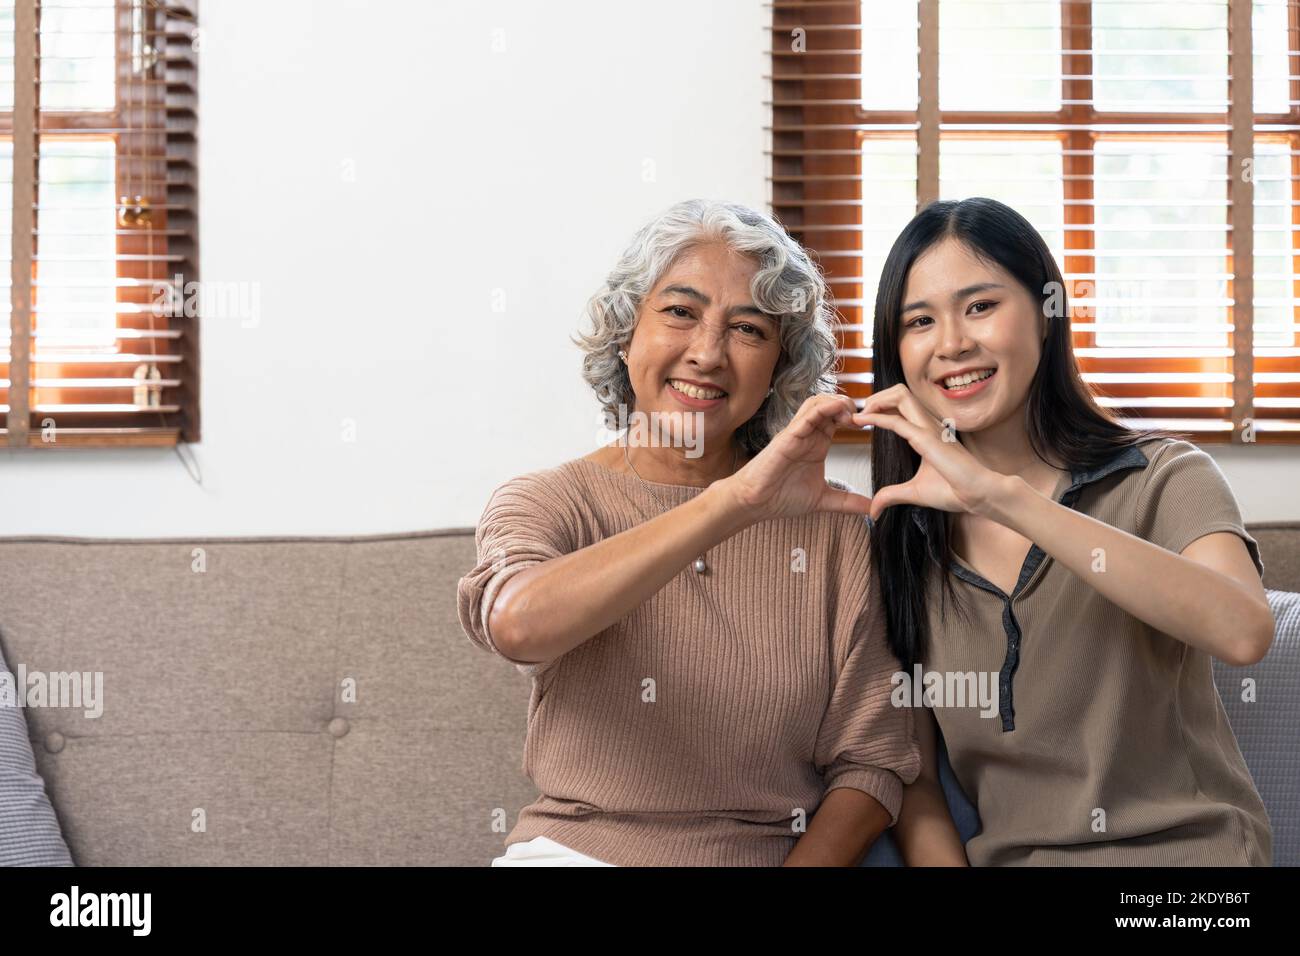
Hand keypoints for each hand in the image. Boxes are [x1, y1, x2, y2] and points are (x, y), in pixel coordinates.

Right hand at [724, 394, 872, 520]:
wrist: (755, 503)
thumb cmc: (781, 497)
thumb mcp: (823, 499)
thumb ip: (847, 502)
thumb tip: (871, 510)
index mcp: (817, 444)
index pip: (838, 418)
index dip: (856, 416)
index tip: (873, 425)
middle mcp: (808, 434)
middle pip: (829, 403)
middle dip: (849, 405)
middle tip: (866, 418)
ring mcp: (797, 433)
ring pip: (817, 402)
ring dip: (837, 402)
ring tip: (852, 414)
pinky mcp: (788, 436)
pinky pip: (806, 415)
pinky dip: (824, 408)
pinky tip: (840, 411)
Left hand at [851, 384, 1005, 521]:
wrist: (977, 495)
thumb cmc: (953, 491)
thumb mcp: (913, 493)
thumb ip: (891, 496)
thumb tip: (874, 510)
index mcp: (927, 431)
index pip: (901, 406)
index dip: (880, 407)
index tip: (860, 419)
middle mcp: (928, 424)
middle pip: (900, 393)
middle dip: (876, 397)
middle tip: (859, 413)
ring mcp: (928, 428)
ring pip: (900, 395)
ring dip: (876, 400)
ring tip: (860, 415)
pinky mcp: (926, 438)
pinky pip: (897, 420)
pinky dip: (876, 417)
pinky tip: (862, 421)